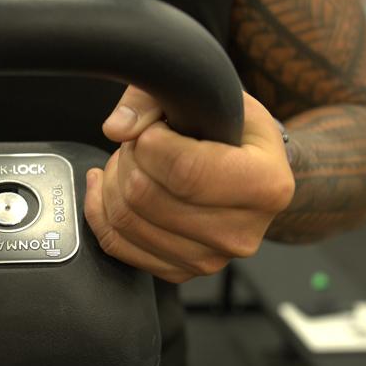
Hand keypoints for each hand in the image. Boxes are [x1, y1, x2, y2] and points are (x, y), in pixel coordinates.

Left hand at [84, 87, 294, 283]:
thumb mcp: (211, 93)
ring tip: (132, 159)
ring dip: (113, 181)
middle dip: (129, 158)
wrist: (252, 171)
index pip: (186, 172)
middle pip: (146, 197)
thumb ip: (156, 99)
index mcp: (265, 185)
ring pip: (125, 221)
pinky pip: (116, 244)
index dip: (151, 142)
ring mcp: (210, 259)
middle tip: (141, 141)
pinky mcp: (179, 271)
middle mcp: (241, 233)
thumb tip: (117, 128)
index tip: (155, 128)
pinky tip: (108, 183)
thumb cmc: (234, 130)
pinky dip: (99, 208)